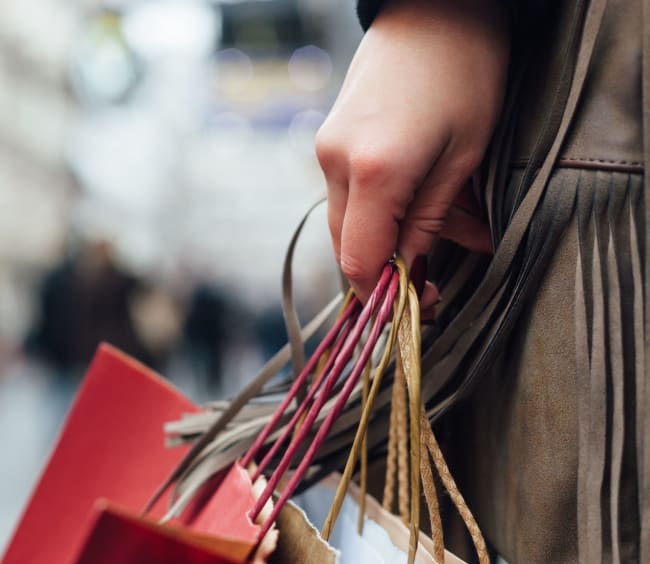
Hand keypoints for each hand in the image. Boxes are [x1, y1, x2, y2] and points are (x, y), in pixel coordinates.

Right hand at [315, 0, 508, 305]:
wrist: (432, 8)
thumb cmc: (465, 71)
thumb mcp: (465, 154)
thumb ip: (432, 221)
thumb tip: (413, 274)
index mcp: (375, 171)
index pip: (359, 261)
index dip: (384, 294)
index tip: (419, 306)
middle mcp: (336, 164)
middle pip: (345, 248)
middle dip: (388, 271)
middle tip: (436, 281)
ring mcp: (326, 150)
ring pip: (346, 223)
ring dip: (388, 239)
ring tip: (447, 230)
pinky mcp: (328, 140)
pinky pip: (347, 195)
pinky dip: (380, 211)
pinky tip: (421, 202)